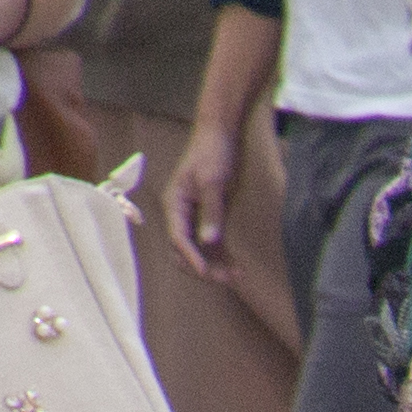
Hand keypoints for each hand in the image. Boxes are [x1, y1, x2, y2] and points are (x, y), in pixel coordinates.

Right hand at [167, 110, 244, 263]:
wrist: (219, 134)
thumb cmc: (212, 153)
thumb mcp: (213, 182)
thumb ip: (211, 211)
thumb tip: (208, 241)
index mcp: (174, 204)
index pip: (177, 238)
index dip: (191, 257)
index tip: (205, 272)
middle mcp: (179, 214)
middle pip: (183, 251)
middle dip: (203, 267)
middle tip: (228, 277)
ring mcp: (192, 217)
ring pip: (197, 251)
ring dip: (214, 266)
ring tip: (237, 276)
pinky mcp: (205, 217)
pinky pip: (209, 244)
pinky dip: (220, 257)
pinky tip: (237, 267)